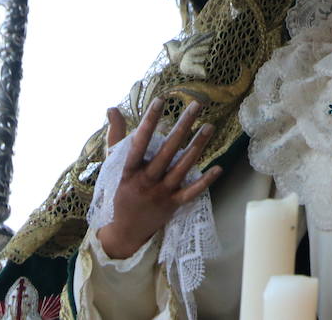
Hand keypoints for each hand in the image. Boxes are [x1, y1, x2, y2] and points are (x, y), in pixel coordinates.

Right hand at [96, 98, 222, 259]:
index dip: (149, 121)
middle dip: (182, 126)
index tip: (160, 100)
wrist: (126, 231)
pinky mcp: (173, 205)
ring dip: (197, 146)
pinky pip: (191, 192)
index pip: (139, 142)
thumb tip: (112, 108)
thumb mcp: (113, 164)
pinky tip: (218, 167)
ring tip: (209, 126)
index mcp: (129, 170)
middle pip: (167, 151)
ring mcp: (161, 193)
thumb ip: (116, 135)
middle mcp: (146, 181)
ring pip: (182, 167)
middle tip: (196, 105)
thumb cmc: (121, 191)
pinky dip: (205, 181)